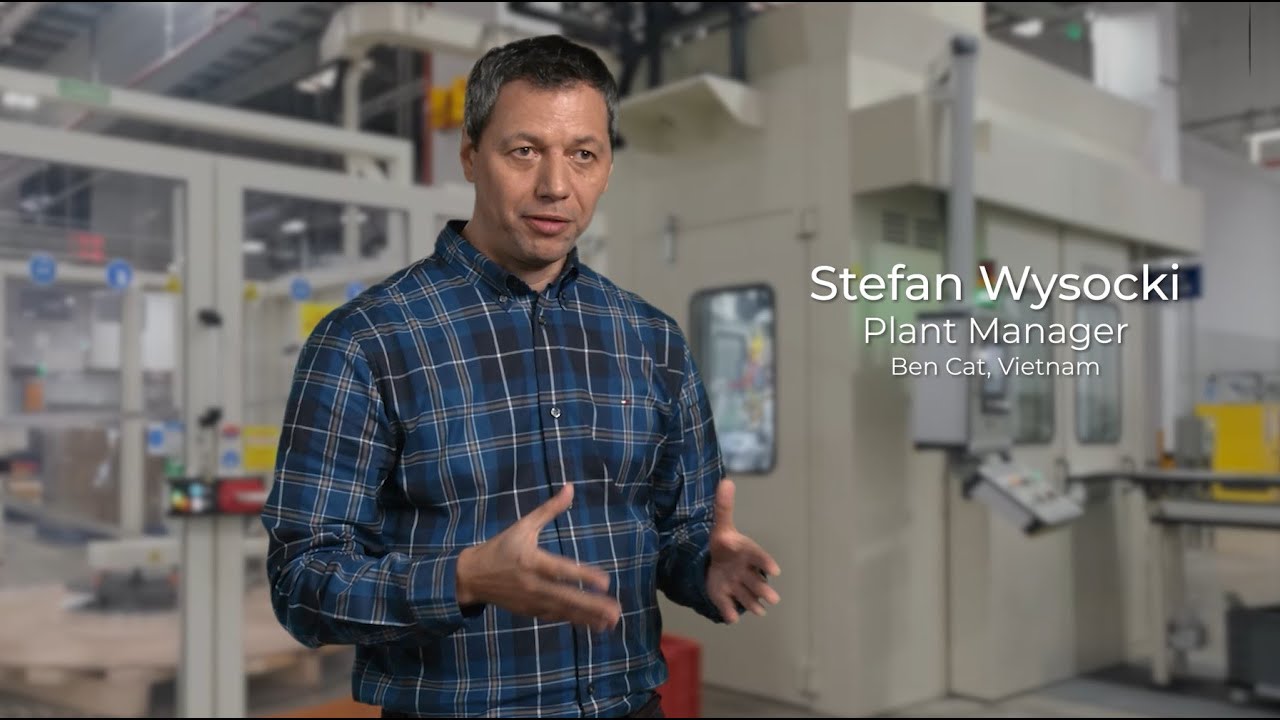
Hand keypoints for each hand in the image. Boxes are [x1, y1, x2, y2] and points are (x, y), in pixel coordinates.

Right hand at [455, 483, 621, 632]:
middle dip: (592, 606)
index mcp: (531, 561)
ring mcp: (531, 600)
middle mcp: (533, 584)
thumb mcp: (523, 525)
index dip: (583, 577)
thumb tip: (570, 487)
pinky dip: (574, 621)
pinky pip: (555, 617)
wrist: (472, 576)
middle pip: (566, 597)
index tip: (606, 583)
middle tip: (616, 611)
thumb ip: (549, 509)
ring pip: (563, 611)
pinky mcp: (530, 611)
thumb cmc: (501, 547)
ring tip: (611, 622)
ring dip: (588, 618)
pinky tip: (593, 624)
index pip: (561, 570)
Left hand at [706, 479, 780, 623]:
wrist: (715, 561)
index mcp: (747, 554)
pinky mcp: (724, 597)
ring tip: (759, 611)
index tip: (774, 571)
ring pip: (746, 596)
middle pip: (756, 582)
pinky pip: (727, 607)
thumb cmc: (724, 544)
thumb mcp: (721, 525)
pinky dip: (729, 612)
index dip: (766, 563)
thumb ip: (724, 507)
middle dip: (763, 590)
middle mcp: (745, 572)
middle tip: (772, 599)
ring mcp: (735, 586)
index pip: (759, 557)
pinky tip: (731, 617)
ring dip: (752, 603)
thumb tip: (726, 481)